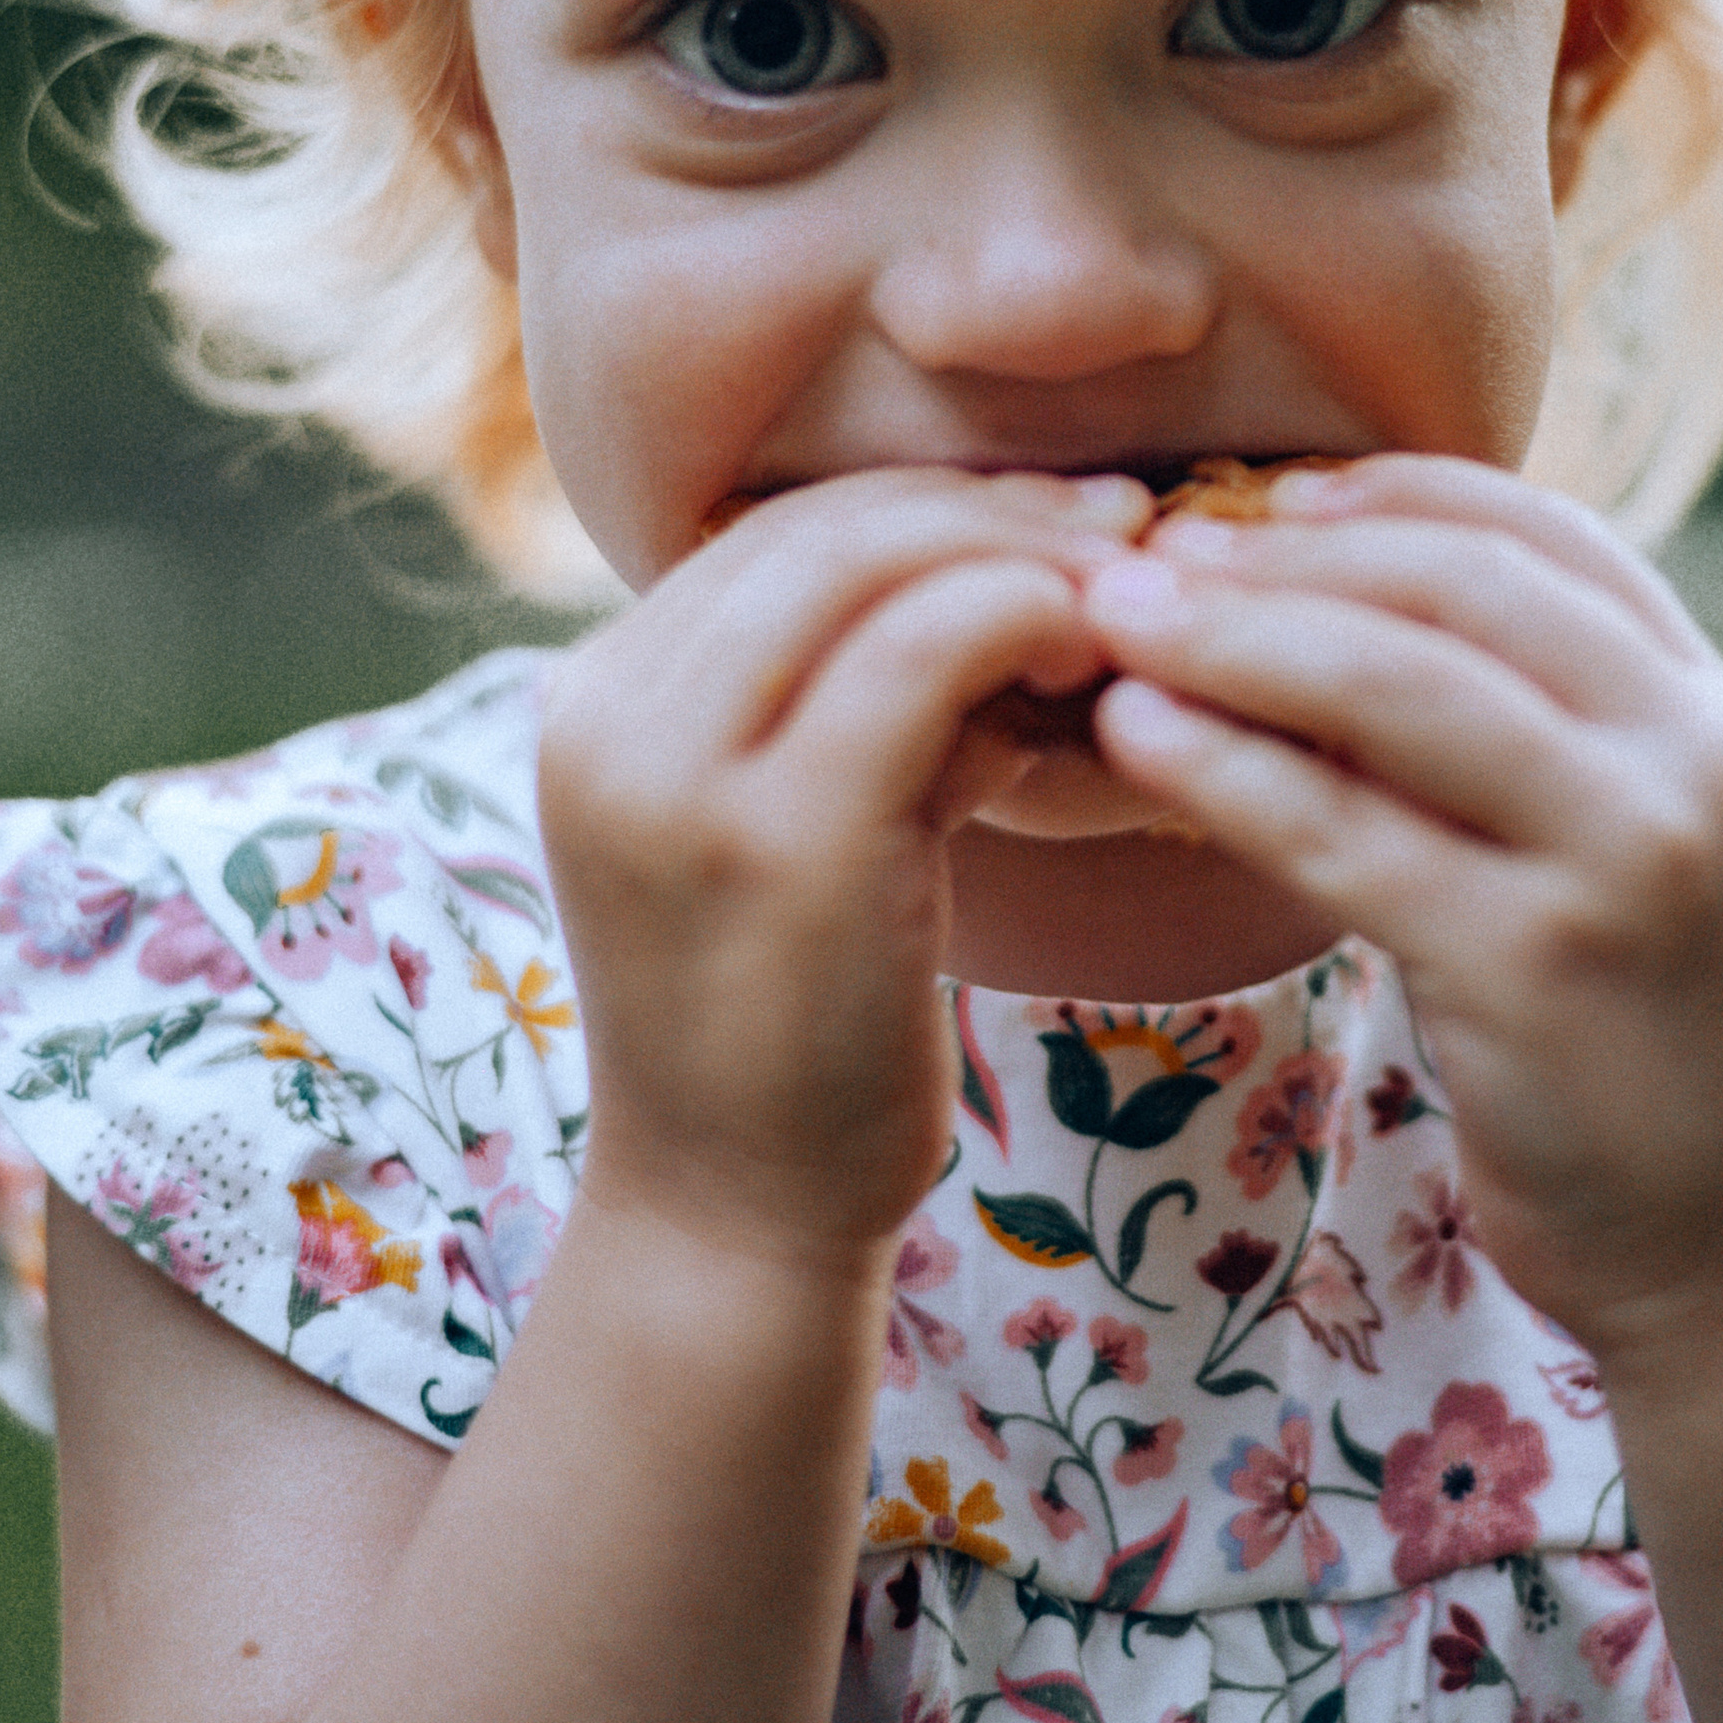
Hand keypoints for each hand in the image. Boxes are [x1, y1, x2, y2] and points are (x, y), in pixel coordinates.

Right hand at [539, 468, 1147, 1260]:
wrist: (736, 1218)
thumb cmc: (792, 1024)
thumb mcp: (790, 825)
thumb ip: (853, 699)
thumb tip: (1011, 576)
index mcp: (596, 702)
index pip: (774, 530)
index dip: (932, 504)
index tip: (1060, 526)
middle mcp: (611, 720)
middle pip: (825, 526)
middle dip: (993, 509)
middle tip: (1126, 533)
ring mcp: (684, 778)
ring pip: (877, 563)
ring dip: (1026, 557)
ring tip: (1126, 602)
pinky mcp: (787, 838)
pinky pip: (929, 649)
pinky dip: (1030, 623)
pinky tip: (1091, 679)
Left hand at [1083, 457, 1722, 1363]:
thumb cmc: (1640, 1045)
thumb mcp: (1615, 850)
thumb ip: (1513, 735)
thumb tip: (1309, 614)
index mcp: (1706, 710)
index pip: (1542, 532)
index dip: (1387, 495)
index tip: (1257, 497)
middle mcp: (1688, 759)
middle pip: (1456, 584)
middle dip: (1281, 552)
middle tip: (1140, 547)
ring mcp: (1624, 860)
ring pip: (1396, 686)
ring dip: (1233, 633)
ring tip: (1109, 617)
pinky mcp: (1539, 969)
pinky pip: (1345, 833)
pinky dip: (1223, 766)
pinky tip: (1132, 738)